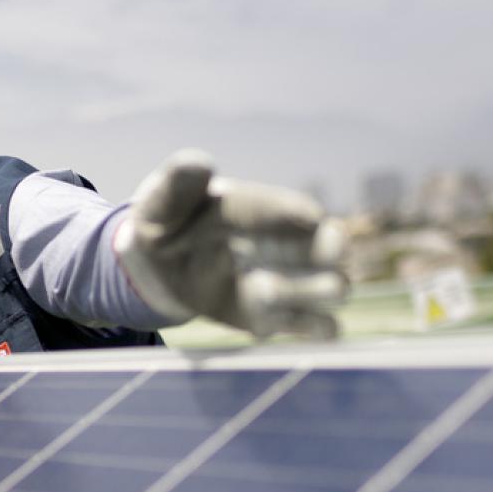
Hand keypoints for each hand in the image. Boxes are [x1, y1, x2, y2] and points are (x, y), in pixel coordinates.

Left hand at [114, 150, 336, 329]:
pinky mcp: (281, 318)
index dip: (301, 218)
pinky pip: (320, 327)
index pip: (299, 211)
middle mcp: (289, 242)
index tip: (298, 222)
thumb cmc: (165, 224)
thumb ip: (178, 185)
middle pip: (333, 247)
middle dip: (327, 253)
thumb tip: (201, 164)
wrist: (158, 269)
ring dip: (306, 294)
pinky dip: (307, 328)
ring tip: (261, 291)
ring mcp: (290, 281)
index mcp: (265, 208)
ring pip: (334, 289)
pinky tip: (267, 325)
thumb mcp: (162, 201)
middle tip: (309, 256)